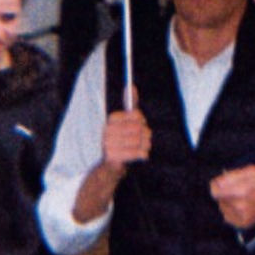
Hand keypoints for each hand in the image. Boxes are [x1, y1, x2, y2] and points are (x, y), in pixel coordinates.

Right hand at [71, 88, 150, 225]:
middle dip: (145, 133)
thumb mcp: (124, 123)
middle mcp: (107, 131)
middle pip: (138, 128)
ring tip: (145, 147)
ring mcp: (109, 145)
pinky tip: (143, 155)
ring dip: (145, 145)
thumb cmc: (120, 142)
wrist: (108, 169)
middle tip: (147, 138)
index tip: (141, 124)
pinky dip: (142, 154)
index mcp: (110, 121)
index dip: (141, 120)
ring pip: (138, 140)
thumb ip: (130, 106)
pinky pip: (135, 153)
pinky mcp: (112, 157)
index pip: (134, 115)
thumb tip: (132, 85)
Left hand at [210, 165, 254, 230]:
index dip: (216, 185)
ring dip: (227, 202)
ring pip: (222, 208)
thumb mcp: (250, 170)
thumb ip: (231, 176)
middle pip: (219, 199)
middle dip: (224, 193)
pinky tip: (241, 206)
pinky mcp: (244, 224)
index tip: (220, 183)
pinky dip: (230, 211)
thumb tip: (216, 182)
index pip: (215, 191)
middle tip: (234, 189)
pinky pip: (227, 218)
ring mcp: (242, 216)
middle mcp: (240, 205)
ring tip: (240, 197)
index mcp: (241, 190)